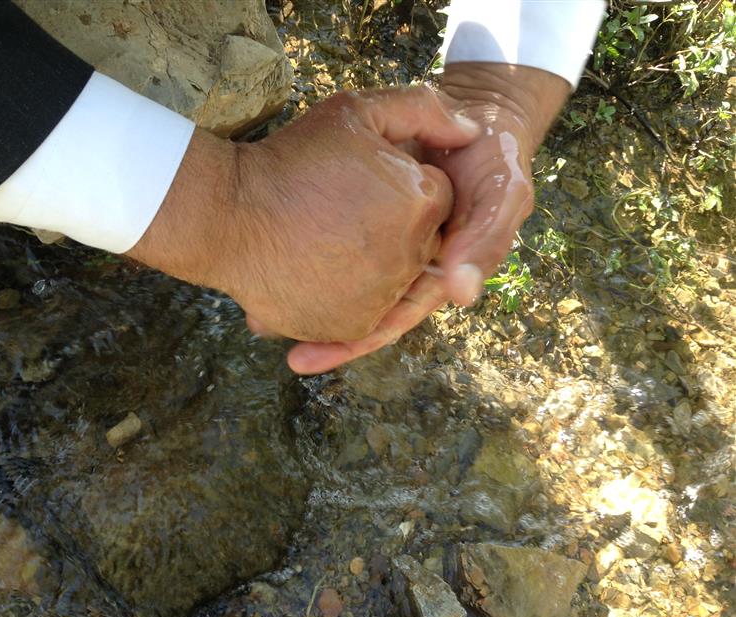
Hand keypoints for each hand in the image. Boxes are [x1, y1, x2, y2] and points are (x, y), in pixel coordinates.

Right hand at [128, 86, 479, 341]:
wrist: (228, 216)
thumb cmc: (292, 159)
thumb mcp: (357, 112)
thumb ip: (424, 110)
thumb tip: (472, 130)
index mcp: (422, 201)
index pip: (433, 197)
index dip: (398, 186)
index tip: (360, 182)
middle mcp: (412, 255)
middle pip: (416, 242)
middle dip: (387, 227)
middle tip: (336, 211)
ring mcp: (382, 296)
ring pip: (390, 280)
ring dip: (367, 264)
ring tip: (320, 240)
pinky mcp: (352, 326)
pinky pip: (366, 314)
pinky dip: (348, 296)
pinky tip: (317, 270)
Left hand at [288, 64, 570, 373]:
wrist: (477, 119)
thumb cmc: (495, 159)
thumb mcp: (504, 194)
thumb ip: (484, 237)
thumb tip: (459, 294)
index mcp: (438, 273)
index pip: (394, 315)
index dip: (355, 338)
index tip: (310, 355)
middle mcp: (408, 266)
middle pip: (360, 311)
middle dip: (317, 331)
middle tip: (267, 338)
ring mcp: (385, 244)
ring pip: (342, 283)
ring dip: (300, 300)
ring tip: (255, 317)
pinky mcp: (368, 215)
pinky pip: (335, 240)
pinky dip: (305, 254)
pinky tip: (268, 265)